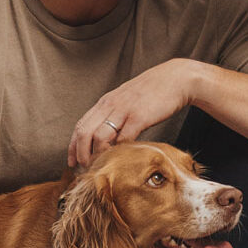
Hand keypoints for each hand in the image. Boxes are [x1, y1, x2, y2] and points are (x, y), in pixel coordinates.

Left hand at [68, 59, 198, 166]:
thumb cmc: (154, 92)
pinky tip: (122, 158)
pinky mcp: (139, 117)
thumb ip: (115, 114)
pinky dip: (119, 150)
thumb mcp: (127, 99)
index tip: (72, 161)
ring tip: (102, 166)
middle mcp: (111, 105)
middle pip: (85, 133)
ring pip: (99, 137)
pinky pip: (123, 138)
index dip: (73, 146)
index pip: (81, 125)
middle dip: (81, 154)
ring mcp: (124, 110)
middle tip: (85, 168)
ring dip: (98, 155)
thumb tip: (107, 135)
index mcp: (106, 102)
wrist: (176, 79)